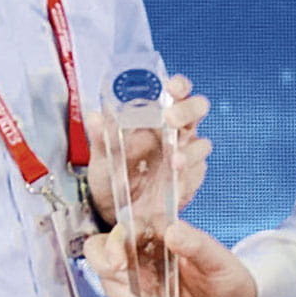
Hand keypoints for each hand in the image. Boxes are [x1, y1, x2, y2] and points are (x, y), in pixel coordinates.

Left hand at [85, 74, 211, 227]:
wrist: (116, 210)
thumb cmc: (113, 174)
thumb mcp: (102, 155)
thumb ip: (100, 137)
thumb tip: (94, 118)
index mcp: (157, 116)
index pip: (177, 91)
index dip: (179, 86)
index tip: (170, 88)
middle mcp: (177, 131)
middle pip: (197, 110)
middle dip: (187, 111)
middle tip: (170, 119)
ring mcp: (187, 155)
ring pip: (202, 144)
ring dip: (190, 150)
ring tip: (174, 161)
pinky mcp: (191, 179)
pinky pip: (197, 173)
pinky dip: (188, 174)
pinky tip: (175, 177)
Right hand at [85, 218, 259, 296]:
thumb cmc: (226, 277)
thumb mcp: (216, 259)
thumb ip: (195, 244)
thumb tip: (172, 231)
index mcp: (156, 233)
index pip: (121, 231)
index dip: (112, 246)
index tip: (120, 264)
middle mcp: (140, 253)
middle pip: (100, 256)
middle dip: (111, 275)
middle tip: (136, 290)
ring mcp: (137, 279)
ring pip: (108, 284)